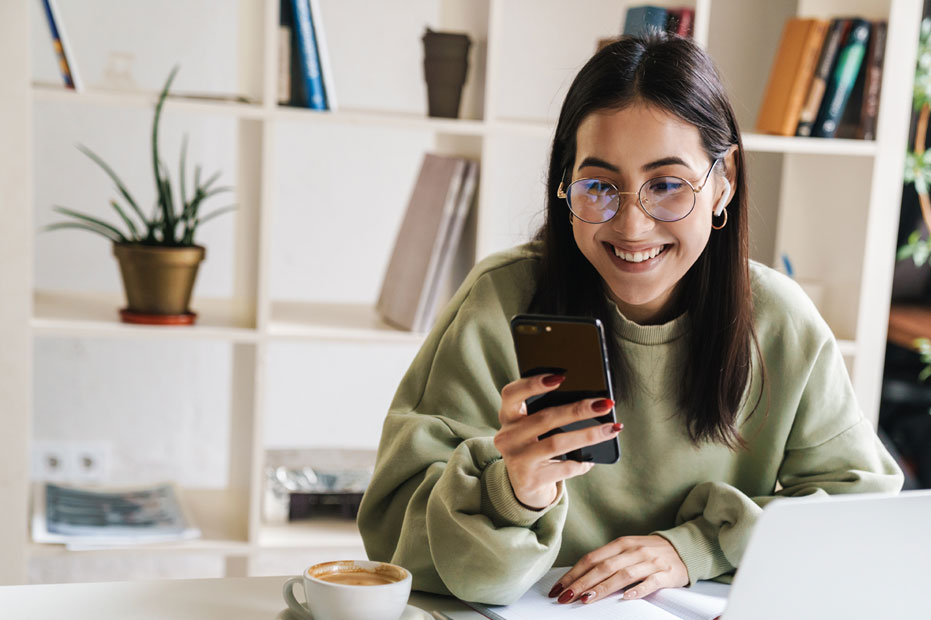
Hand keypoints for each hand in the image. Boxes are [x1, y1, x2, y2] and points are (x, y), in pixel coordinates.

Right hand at [493, 374, 621, 508]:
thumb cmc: (536, 447)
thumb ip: (547, 413)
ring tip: (611, 428)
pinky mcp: (530, 480)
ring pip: (556, 443)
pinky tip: (592, 460)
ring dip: (588, 435)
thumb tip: (590, 402)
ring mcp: (516, 459)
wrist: (525, 486)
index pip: (512, 394)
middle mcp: (507, 437)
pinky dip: (581, 463)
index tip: (560, 377)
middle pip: (545, 418)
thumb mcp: (532, 428)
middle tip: (605, 404)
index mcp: (508, 416)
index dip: (532, 384)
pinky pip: (563, 468)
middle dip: (579, 410)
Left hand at [549, 535, 687, 603]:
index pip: (591, 558)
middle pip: (603, 567)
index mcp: (621, 543)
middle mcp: (633, 551)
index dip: (573, 573)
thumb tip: (579, 576)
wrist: (684, 548)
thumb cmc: (649, 552)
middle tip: (565, 596)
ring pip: (622, 575)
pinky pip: (651, 582)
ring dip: (602, 587)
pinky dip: (638, 589)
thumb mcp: (627, 550)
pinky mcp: (666, 574)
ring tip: (586, 599)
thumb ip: (608, 560)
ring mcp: (650, 562)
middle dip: (581, 583)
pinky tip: (626, 597)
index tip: (559, 587)